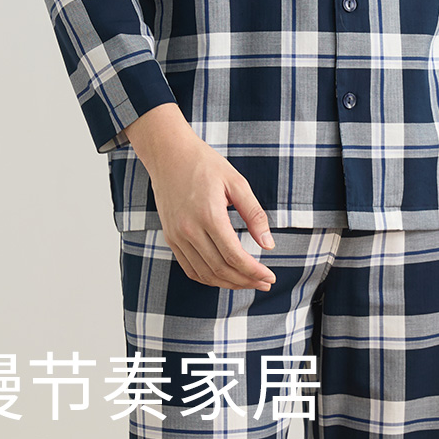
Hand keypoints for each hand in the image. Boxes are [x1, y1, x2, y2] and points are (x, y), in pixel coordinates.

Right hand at [124, 103, 276, 291]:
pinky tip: (223, 278)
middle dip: (246, 281)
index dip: (254, 272)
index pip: (234, 256)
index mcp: (209, 215)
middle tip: (265, 283)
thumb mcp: (236, 183)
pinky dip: (208, 279)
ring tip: (248, 283)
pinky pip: (189, 268)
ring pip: (205, 273)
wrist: (169, 154)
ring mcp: (177, 236)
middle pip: (221, 269)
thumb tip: (268, 244)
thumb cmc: (204, 164)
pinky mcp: (170, 237)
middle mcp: (189, 230)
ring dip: (228, 284)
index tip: (270, 277)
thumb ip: (254, 214)